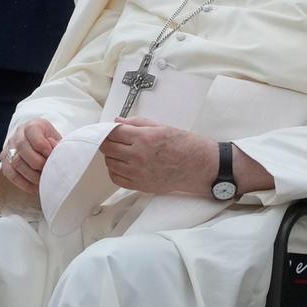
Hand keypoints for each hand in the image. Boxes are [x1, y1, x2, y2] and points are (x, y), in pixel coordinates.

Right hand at [0, 118, 60, 196]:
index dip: (46, 150)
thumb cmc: (50, 141)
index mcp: (32, 126)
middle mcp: (17, 135)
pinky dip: (24, 184)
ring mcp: (9, 148)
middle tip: (49, 172)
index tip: (54, 158)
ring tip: (44, 181)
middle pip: (23, 149)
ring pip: (16, 163)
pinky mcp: (5, 161)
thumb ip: (57, 146)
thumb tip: (57, 155)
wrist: (37, 141)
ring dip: (32, 176)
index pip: (36, 138)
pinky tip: (35, 188)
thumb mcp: (56, 138)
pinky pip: (11, 174)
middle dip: (38, 164)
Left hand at [100, 118, 218, 196]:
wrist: (198, 166)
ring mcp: (138, 172)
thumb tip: (118, 121)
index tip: (111, 130)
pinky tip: (122, 165)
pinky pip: (117, 178)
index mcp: (144, 138)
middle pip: (108, 148)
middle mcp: (138, 156)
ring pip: (110, 163)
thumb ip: (137, 123)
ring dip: (112, 156)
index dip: (109, 130)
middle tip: (114, 139)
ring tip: (121, 152)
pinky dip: (115, 171)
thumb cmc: (184, 145)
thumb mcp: (161, 127)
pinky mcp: (140, 185)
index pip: (113, 133)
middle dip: (108, 142)